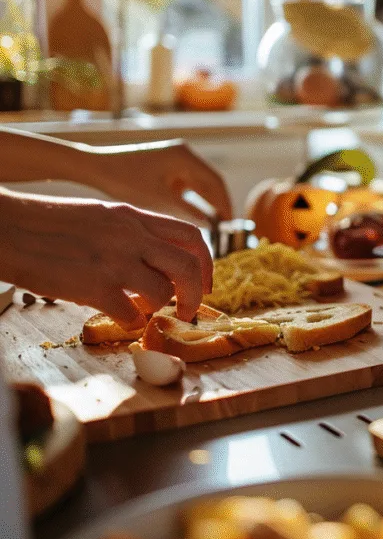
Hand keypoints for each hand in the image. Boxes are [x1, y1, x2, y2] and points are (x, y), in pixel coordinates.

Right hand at [0, 190, 212, 326]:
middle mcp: (130, 236)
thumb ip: (131, 233)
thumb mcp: (100, 217)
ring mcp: (113, 261)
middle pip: (189, 266)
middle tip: (188, 309)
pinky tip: (121, 317)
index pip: (191, 236)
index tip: (204, 282)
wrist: (6, 227)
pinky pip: (131, 313)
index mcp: (133, 217)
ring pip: (163, 291)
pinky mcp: (92, 286)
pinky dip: (133, 322)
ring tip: (143, 309)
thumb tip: (156, 259)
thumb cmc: (47, 224)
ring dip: (159, 307)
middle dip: (196, 293)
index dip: (206, 263)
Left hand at [84, 140, 231, 221]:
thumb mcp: (159, 200)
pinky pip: (186, 183)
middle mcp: (183, 154)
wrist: (95, 168)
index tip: (231, 223)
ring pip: (199, 183)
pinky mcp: (165, 165)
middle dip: (218, 203)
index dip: (225, 203)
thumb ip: (188, 211)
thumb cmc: (124, 181)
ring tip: (214, 223)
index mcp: (184, 157)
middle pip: (210, 181)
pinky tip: (195, 214)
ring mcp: (174, 158)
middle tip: (226, 226)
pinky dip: (193, 198)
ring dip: (207, 201)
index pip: (215, 182)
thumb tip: (211, 224)